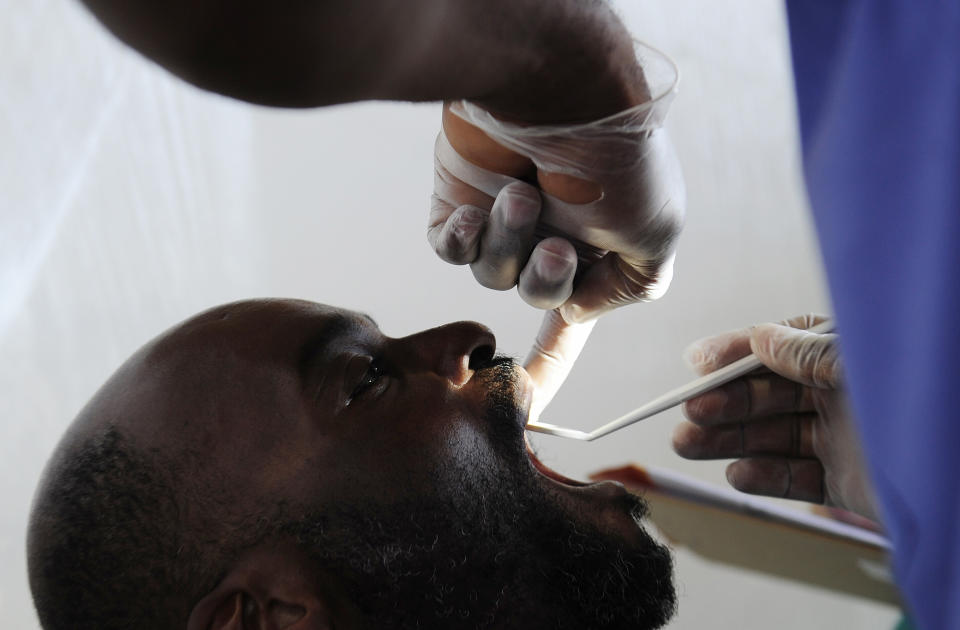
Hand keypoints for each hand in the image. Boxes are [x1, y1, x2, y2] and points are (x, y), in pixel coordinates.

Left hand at [429, 41, 684, 325]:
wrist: (557, 87)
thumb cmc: (616, 157)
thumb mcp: (658, 229)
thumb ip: (635, 283)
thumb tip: (578, 310)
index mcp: (603, 241)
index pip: (582, 298)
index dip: (564, 337)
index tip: (549, 357)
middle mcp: (554, 228)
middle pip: (538, 292)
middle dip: (545, 278)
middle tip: (552, 244)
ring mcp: (505, 215)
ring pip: (493, 273)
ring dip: (507, 244)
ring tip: (519, 196)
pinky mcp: (462, 198)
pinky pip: (451, 249)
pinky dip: (461, 242)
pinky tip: (473, 215)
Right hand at [672, 315, 879, 521]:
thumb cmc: (924, 401)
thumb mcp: (862, 364)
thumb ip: (808, 351)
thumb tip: (761, 337)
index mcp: (846, 353)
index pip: (778, 345)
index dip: (735, 353)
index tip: (697, 363)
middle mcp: (839, 393)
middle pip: (767, 394)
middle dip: (724, 402)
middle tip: (689, 412)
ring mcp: (841, 437)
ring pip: (771, 436)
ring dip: (729, 440)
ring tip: (690, 444)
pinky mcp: (845, 481)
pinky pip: (794, 477)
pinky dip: (764, 478)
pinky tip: (737, 474)